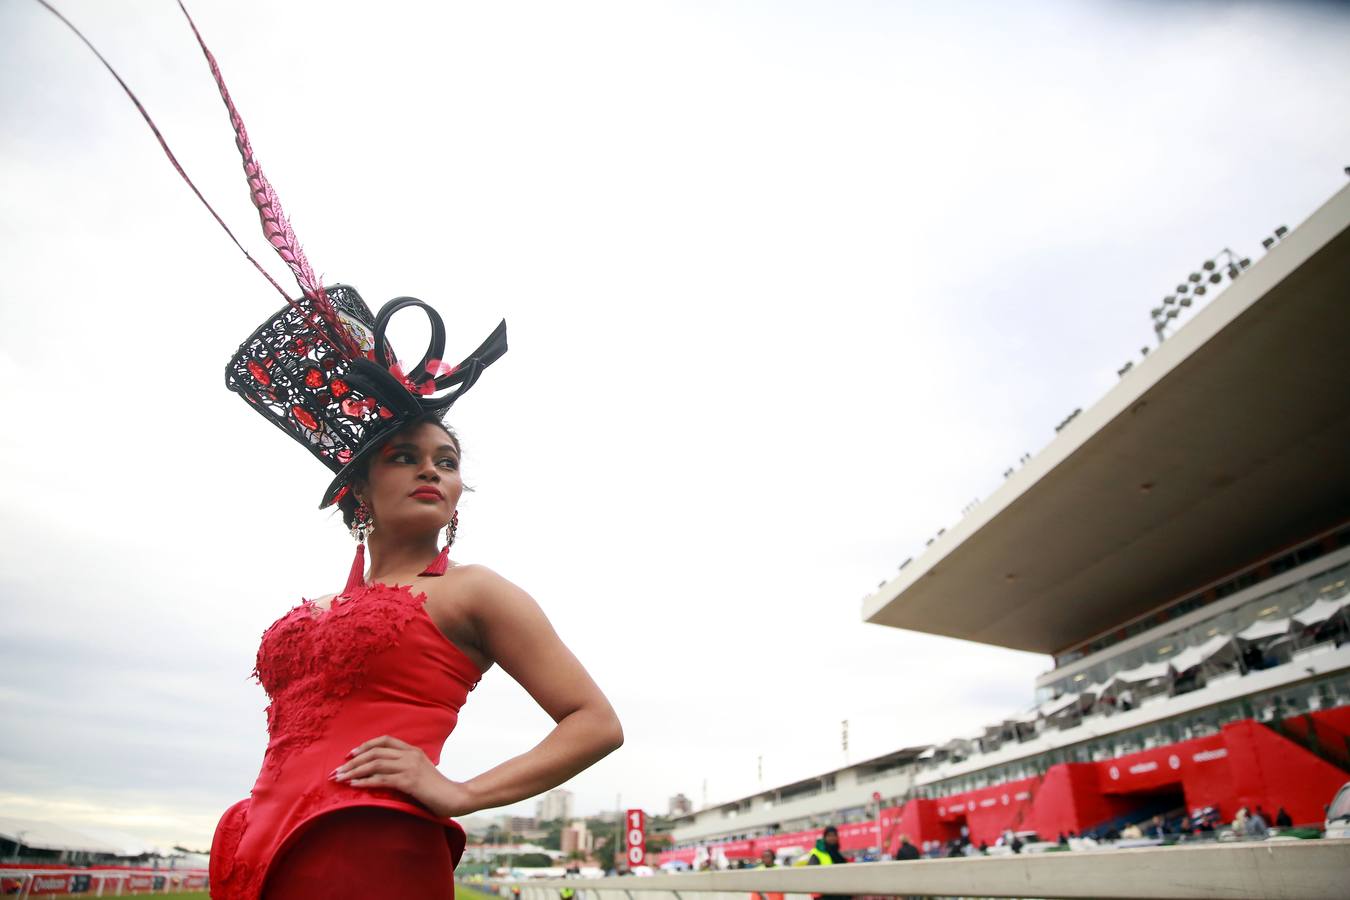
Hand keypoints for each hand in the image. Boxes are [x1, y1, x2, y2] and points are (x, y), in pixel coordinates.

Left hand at [333, 735, 477, 817]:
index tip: (350, 755)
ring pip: (375, 764)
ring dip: (354, 771)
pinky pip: (382, 779)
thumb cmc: (437, 789)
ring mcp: (410, 767)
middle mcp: (410, 755)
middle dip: (353, 761)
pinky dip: (365, 781)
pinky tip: (354, 785)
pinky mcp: (409, 781)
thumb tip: (383, 772)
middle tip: (337, 771)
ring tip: (340, 778)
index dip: (365, 746)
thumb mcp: (421, 772)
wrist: (455, 797)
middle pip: (375, 752)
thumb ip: (405, 768)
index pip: (384, 740)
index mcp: (413, 750)